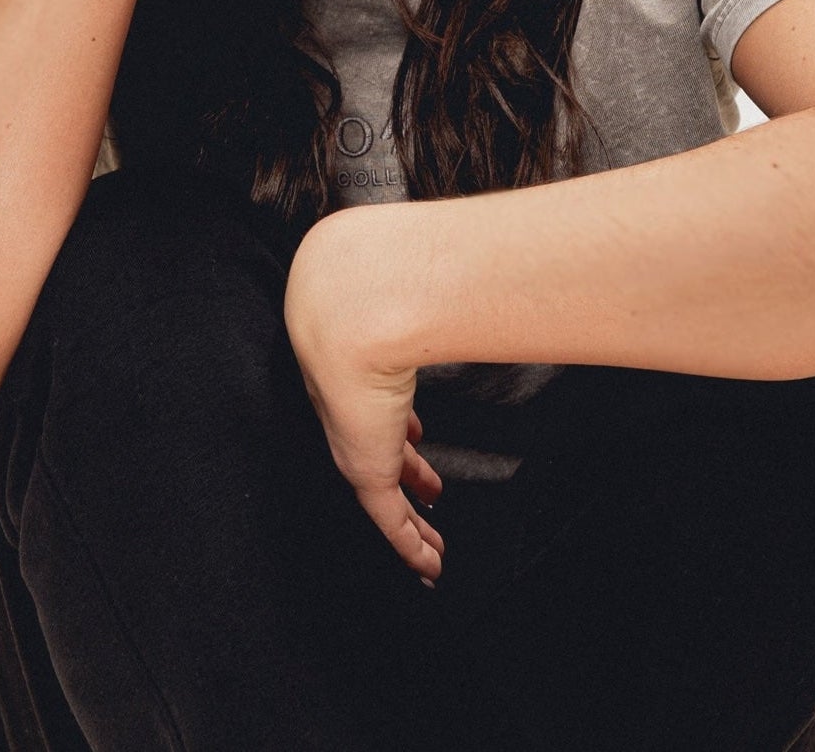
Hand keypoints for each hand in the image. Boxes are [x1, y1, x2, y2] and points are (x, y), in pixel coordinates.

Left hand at [282, 207, 445, 583]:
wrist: (349, 302)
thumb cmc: (373, 281)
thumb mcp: (403, 282)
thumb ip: (432, 275)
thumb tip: (465, 247)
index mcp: (352, 363)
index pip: (376, 400)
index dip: (398, 421)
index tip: (417, 432)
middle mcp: (348, 405)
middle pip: (378, 447)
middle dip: (406, 470)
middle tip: (428, 485)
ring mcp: (354, 438)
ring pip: (383, 494)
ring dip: (409, 522)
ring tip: (429, 547)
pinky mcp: (366, 468)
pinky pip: (390, 522)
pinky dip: (410, 547)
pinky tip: (428, 567)